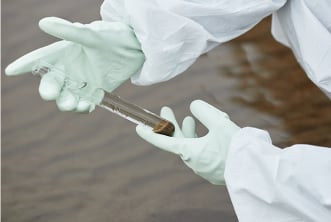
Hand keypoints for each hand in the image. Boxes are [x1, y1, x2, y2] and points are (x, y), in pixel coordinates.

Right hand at [5, 17, 143, 111]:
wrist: (136, 49)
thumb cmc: (112, 37)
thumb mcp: (91, 35)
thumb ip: (69, 32)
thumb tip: (43, 23)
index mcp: (64, 53)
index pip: (40, 59)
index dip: (25, 64)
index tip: (11, 71)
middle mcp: (70, 68)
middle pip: (51, 84)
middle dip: (48, 90)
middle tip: (52, 95)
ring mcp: (83, 81)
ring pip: (66, 97)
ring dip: (66, 102)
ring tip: (74, 104)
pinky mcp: (96, 91)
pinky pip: (84, 103)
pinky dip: (83, 107)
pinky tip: (85, 107)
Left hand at [136, 100, 239, 184]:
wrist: (256, 172)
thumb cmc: (237, 147)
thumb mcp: (220, 122)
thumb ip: (204, 110)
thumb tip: (193, 106)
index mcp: (190, 152)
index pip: (163, 142)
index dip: (150, 133)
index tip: (138, 128)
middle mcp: (194, 162)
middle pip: (177, 140)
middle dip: (172, 123)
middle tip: (165, 109)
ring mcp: (204, 168)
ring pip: (191, 146)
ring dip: (188, 131)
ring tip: (189, 119)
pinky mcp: (214, 170)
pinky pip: (202, 152)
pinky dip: (200, 140)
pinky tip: (208, 133)